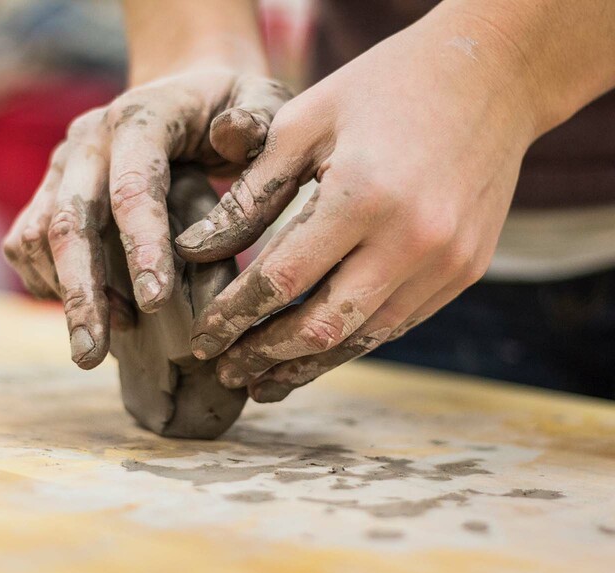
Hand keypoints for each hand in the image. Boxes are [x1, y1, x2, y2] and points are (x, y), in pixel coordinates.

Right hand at [2, 68, 290, 368]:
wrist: (182, 91)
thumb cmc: (229, 106)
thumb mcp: (260, 99)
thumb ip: (257, 119)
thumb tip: (231, 137)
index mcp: (141, 119)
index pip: (134, 186)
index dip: (142, 246)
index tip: (156, 304)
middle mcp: (88, 141)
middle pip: (69, 220)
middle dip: (81, 292)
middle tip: (91, 356)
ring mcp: (62, 166)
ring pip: (37, 236)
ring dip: (64, 294)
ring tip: (100, 343)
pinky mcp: (48, 191)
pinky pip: (27, 243)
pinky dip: (48, 283)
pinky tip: (87, 311)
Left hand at [176, 15, 538, 401]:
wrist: (491, 76)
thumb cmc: (383, 89)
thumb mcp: (304, 122)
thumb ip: (250, 193)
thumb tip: (195, 250)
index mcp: (363, 195)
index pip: (281, 279)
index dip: (233, 316)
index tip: (200, 339)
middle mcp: (412, 240)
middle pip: (321, 325)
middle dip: (264, 355)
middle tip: (224, 371)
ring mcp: (447, 262)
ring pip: (363, 338)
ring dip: (307, 365)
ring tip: (263, 382)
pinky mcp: (466, 270)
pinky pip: (398, 323)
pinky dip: (351, 341)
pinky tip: (317, 351)